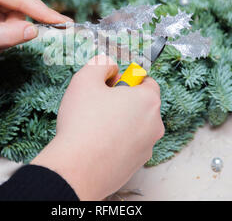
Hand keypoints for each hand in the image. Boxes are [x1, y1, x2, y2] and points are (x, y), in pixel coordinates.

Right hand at [31, 55, 163, 199]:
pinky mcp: (136, 164)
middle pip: (142, 103)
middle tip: (98, 104)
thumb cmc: (82, 123)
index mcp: (148, 100)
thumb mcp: (85, 78)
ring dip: (119, 121)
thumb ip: (101, 63)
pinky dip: (117, 141)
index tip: (109, 85)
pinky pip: (129, 145)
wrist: (76, 169)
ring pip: (135, 125)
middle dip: (123, 101)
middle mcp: (154, 124)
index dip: (126, 79)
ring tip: (94, 126)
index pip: (147, 80)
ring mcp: (147, 147)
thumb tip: (110, 67)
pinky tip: (96, 143)